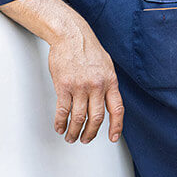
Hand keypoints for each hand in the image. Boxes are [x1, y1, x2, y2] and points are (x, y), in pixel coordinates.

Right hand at [48, 22, 123, 143]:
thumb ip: (108, 84)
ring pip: (79, 118)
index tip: (113, 137)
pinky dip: (61, 122)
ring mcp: (80, 87)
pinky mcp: (64, 86)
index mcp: (110, 81)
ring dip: (74, 131)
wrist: (71, 36)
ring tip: (71, 137)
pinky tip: (60, 127)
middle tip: (85, 139)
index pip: (117, 109)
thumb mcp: (107, 66)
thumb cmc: (88, 49)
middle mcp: (97, 85)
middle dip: (90, 133)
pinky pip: (63, 110)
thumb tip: (109, 101)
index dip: (116, 126)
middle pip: (96, 118)